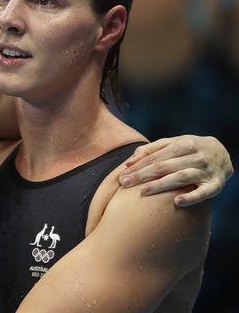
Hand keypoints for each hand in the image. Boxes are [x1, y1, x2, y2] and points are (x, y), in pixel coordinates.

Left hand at [118, 135, 233, 206]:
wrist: (223, 153)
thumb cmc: (189, 149)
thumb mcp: (173, 143)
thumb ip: (150, 150)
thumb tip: (129, 163)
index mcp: (183, 144)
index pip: (156, 157)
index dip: (138, 166)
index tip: (122, 176)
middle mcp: (195, 156)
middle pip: (165, 166)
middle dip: (143, 175)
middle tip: (125, 183)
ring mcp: (206, 171)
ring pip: (181, 177)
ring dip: (162, 184)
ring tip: (144, 191)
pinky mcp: (216, 185)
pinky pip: (204, 193)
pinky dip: (191, 197)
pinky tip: (177, 202)